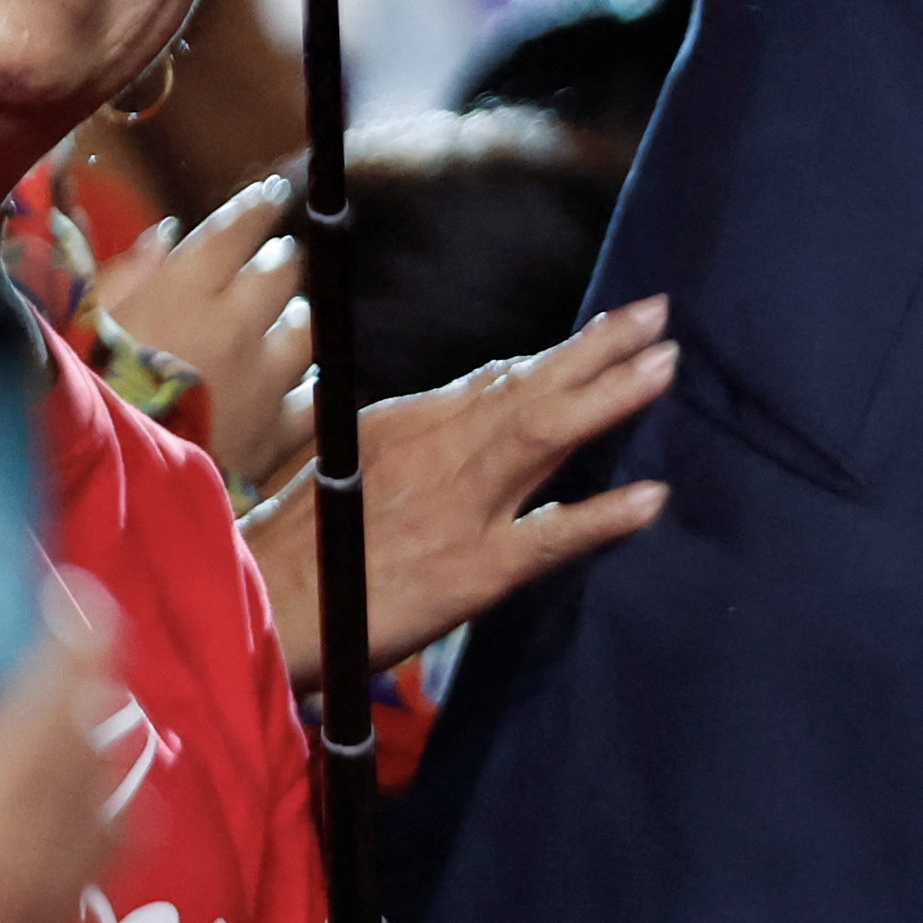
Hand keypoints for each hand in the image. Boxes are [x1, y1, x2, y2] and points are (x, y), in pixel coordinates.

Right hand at [103, 173, 314, 497]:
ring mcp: (262, 380)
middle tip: (275, 257)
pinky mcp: (274, 434)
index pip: (237, 229)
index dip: (257, 208)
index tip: (272, 195)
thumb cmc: (76, 395)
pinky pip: (312, 399)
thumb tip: (165, 235)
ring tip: (286, 317)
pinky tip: (299, 382)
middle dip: (279, 260)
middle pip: (281, 273)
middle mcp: (234, 326)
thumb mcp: (80, 324)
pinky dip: (306, 386)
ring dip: (296, 318)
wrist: (101, 488)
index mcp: (182, 291)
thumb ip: (127, 274)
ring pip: (305, 330)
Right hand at [251, 294, 676, 685]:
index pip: (495, 381)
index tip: (611, 329)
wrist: (256, 610)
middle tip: (658, 312)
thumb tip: (466, 408)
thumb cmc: (293, 549)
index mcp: (403, 426)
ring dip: (608, 396)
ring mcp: (459, 509)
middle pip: (528, 388)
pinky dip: (603, 515)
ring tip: (666, 363)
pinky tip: (652, 496)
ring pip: (544, 436)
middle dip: (596, 349)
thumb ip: (407, 440)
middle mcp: (437, 453)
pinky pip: (549, 538)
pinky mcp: (471, 571)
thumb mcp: (343, 468)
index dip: (557, 355)